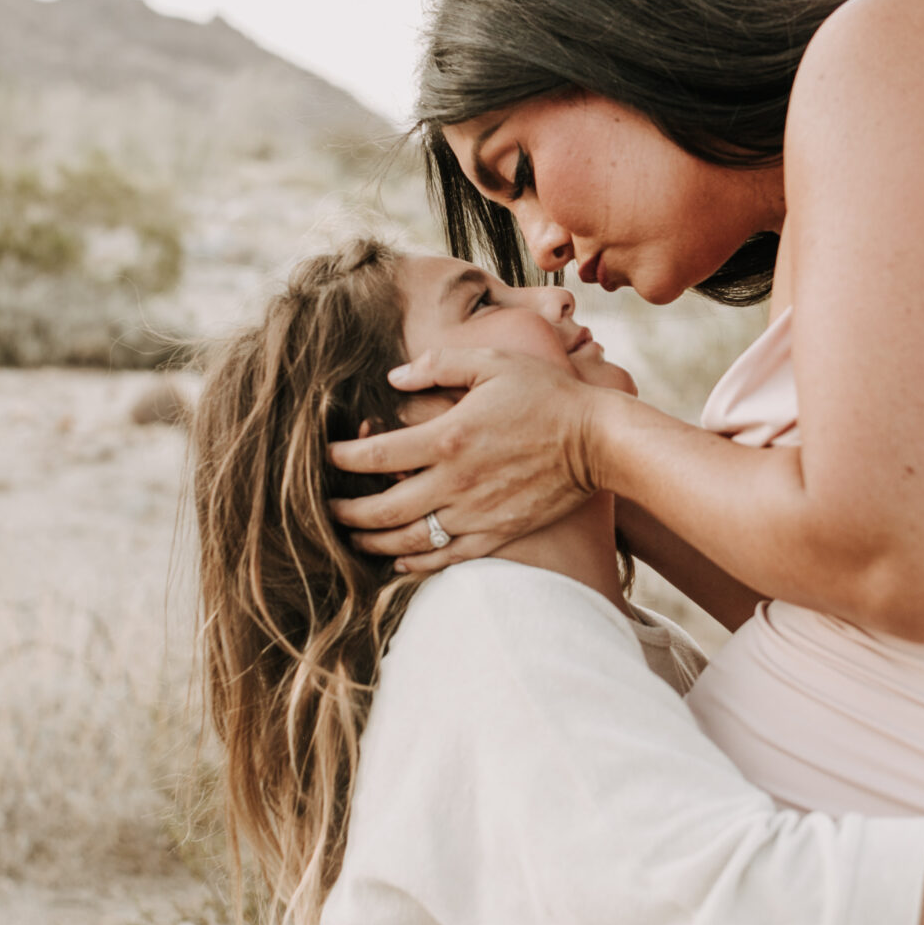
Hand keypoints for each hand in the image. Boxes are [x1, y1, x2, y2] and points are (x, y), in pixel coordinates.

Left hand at [327, 348, 603, 569]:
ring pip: (407, 541)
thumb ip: (438, 365)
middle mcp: (456, 482)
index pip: (375, 456)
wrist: (599, 441)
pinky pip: (445, 558)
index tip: (325, 456)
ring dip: (371, 541)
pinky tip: (398, 558)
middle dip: (344, 511)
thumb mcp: (493, 361)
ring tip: (352, 536)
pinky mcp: (497, 534)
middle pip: (381, 509)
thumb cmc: (546, 395)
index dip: (340, 458)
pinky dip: (415, 563)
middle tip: (324, 508)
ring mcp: (476, 513)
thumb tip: (393, 377)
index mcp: (449, 436)